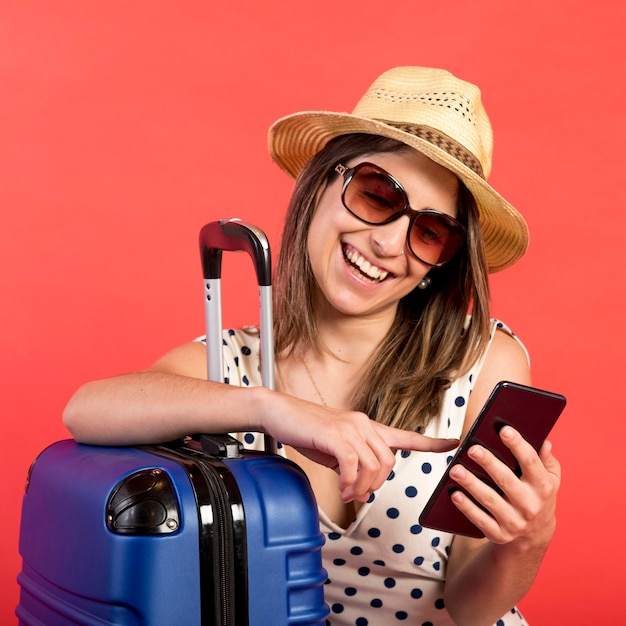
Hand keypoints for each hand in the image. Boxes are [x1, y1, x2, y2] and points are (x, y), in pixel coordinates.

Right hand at [261, 391, 457, 502]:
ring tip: (347, 493)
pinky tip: (341, 489)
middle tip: (357, 495)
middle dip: (376, 485)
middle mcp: (363, 424)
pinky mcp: (336, 435)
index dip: (431, 443)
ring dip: (361, 487)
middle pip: (389, 463)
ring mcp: (350, 427)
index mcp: (366, 427)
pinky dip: (349, 483)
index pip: (405, 435)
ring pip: (373, 466)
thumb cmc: (306, 431)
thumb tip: (362, 487)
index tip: (454, 443)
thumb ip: (353, 464)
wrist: (280, 413)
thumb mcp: (334, 450)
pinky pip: (353, 466)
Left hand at [448, 426, 560, 547]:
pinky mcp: (499, 534)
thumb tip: (545, 442)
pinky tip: (455, 494)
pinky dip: (467, 508)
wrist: (535, 536)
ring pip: (490, 500)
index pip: (531, 463)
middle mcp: (530, 506)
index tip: (504, 430)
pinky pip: (480, 520)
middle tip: (472, 449)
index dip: (518, 445)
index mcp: (543, 487)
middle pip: (506, 480)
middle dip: (489, 463)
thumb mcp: (551, 480)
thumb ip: (546, 460)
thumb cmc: (538, 498)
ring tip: (455, 469)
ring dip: (471, 484)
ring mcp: (514, 522)